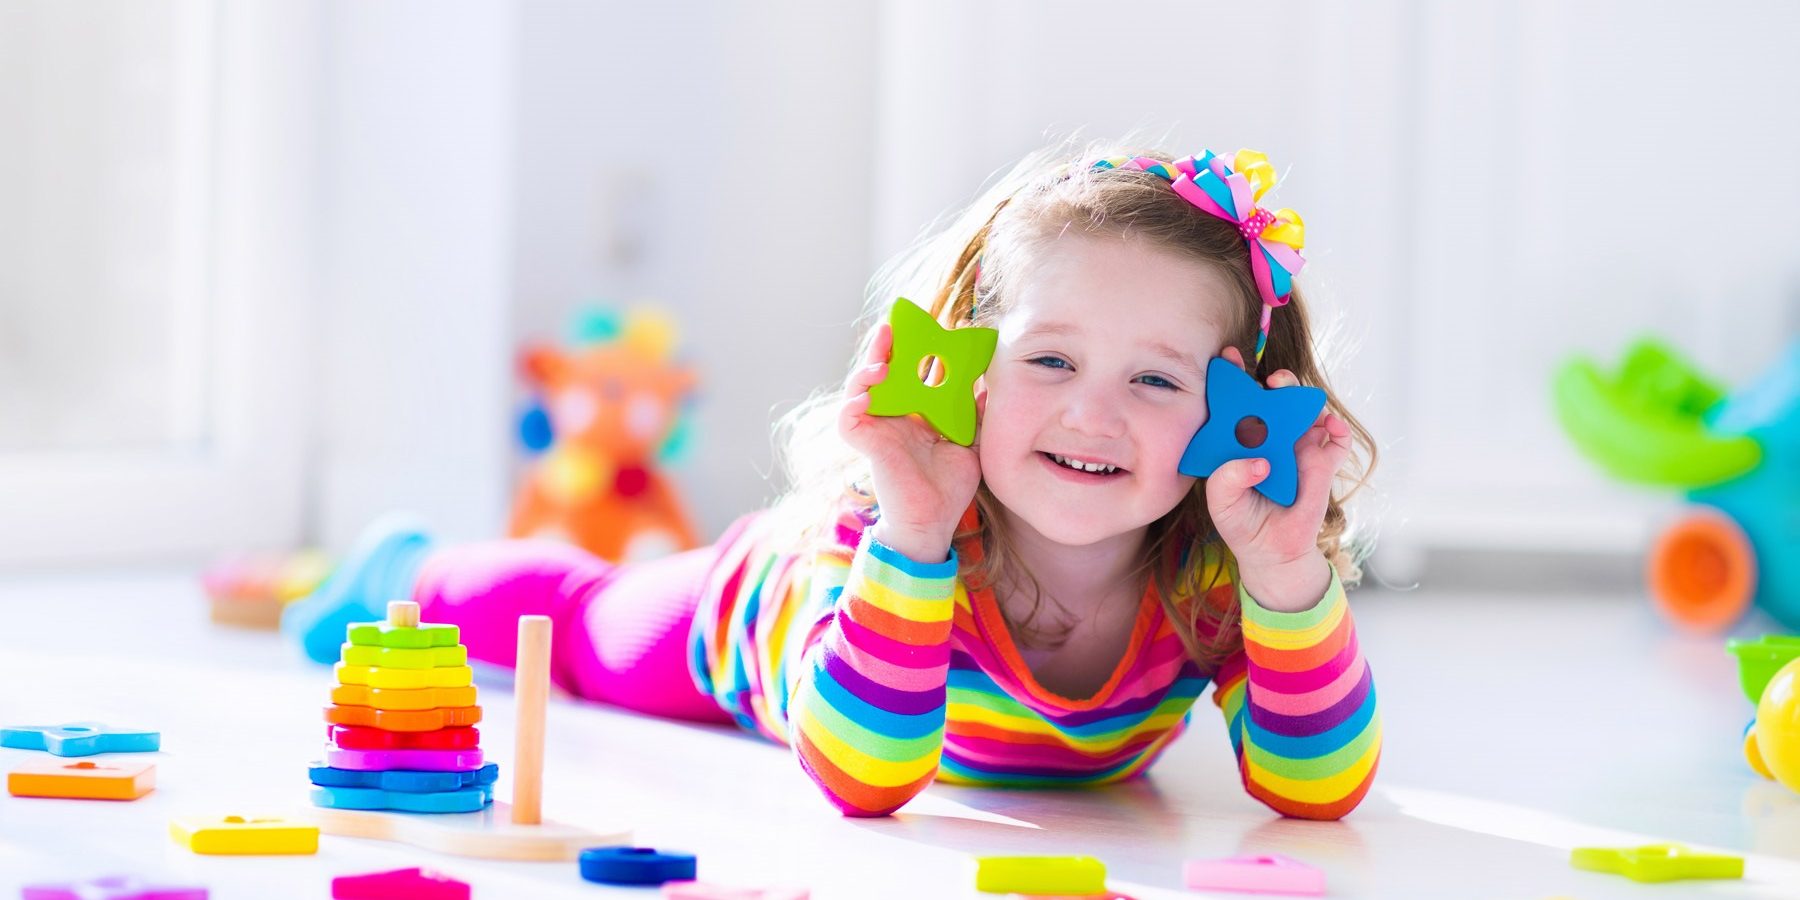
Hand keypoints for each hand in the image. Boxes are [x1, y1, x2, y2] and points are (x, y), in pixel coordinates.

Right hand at [838, 322, 982, 562]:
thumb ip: (975, 413)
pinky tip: (870, 391)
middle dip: (886, 346)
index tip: (928, 323)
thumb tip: (989, 383)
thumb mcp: (970, 442)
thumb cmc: (948, 487)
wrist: (933, 522)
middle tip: (895, 324)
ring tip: (883, 358)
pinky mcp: (866, 444)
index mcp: (917, 411)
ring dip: (868, 367)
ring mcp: (877, 428)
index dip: (915, 347)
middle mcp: (894, 415)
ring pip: (860, 387)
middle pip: (884, 370)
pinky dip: (854, 401)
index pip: (911, 370)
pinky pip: (848, 417)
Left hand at [1203, 346, 1350, 610]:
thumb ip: (1228, 478)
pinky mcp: (1322, 464)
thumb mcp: (1221, 499)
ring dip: (1303, 396)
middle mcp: (1272, 435)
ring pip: (1307, 410)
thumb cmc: (1240, 519)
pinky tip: (1330, 426)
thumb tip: (1259, 462)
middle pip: (1276, 397)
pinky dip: (1338, 429)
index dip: (1234, 375)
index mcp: (1241, 437)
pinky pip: (1337, 440)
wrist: (1268, 551)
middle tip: (1270, 381)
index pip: (1238, 399)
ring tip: (1292, 394)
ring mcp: (1299, 447)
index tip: (1227, 358)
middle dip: (1275, 380)